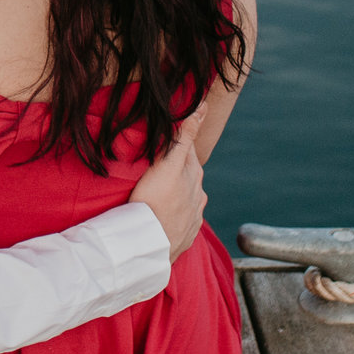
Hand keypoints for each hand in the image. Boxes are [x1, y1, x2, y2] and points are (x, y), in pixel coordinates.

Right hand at [128, 129, 207, 259]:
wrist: (149, 246)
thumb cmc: (154, 202)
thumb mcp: (167, 164)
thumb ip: (184, 137)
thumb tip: (203, 107)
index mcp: (194, 175)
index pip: (189, 148)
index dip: (180, 139)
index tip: (171, 133)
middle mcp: (199, 195)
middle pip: (189, 172)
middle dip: (179, 165)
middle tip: (161, 160)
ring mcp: (194, 216)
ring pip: (188, 196)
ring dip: (178, 190)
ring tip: (160, 188)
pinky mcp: (185, 234)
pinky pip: (184, 218)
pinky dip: (177, 212)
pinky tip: (166, 212)